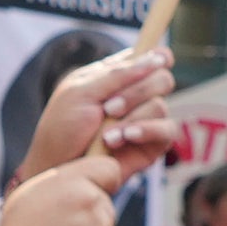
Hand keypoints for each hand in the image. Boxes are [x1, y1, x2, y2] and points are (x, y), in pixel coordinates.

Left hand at [13, 41, 172, 191]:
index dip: (159, 57)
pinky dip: (147, 130)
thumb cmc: (63, 129)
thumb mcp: (81, 93)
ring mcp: (145, 120)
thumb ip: (116, 75)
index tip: (160, 58)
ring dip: (132, 117)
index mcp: (117, 77)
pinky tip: (124, 139)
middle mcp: (135, 97)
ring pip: (160, 105)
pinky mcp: (153, 144)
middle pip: (162, 79)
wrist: (59, 169)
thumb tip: (155, 57)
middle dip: (137, 92)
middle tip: (109, 108)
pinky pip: (167, 130)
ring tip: (107, 136)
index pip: (150, 59)